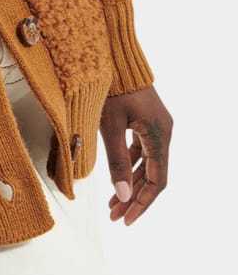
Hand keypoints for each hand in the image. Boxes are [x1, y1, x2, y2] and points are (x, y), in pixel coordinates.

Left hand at [99, 85, 172, 225]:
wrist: (115, 55)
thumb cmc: (112, 87)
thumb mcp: (110, 126)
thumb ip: (116, 162)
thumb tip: (123, 196)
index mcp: (160, 136)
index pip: (156, 181)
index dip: (142, 202)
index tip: (126, 219)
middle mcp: (163, 133)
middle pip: (152, 176)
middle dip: (134, 198)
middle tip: (116, 216)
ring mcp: (155, 126)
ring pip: (146, 164)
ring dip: (131, 183)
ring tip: (113, 203)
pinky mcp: (146, 120)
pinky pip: (141, 150)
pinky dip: (129, 166)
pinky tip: (117, 178)